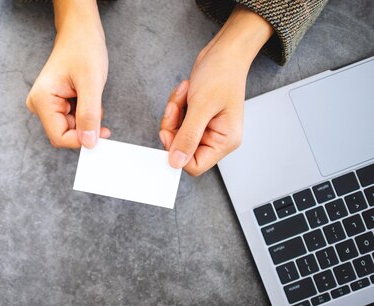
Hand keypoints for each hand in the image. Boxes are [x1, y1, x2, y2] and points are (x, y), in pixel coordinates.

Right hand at [26, 0, 110, 148]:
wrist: (80, 31)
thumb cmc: (83, 49)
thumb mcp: (91, 83)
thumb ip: (89, 115)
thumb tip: (89, 142)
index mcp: (42, 100)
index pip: (59, 137)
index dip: (81, 140)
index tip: (101, 133)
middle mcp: (39, 104)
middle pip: (65, 133)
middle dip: (85, 126)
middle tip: (99, 108)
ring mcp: (46, 104)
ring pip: (70, 127)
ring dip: (87, 118)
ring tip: (92, 96)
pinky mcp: (54, 103)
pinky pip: (72, 119)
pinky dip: (85, 113)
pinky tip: (88, 97)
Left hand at [159, 5, 272, 174]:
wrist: (225, 51)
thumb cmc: (222, 73)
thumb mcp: (202, 106)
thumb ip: (188, 137)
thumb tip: (176, 162)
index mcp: (225, 141)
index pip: (194, 165)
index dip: (177, 151)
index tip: (169, 132)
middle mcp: (217, 138)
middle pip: (181, 149)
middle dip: (173, 126)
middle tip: (176, 107)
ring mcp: (206, 128)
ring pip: (176, 134)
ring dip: (173, 113)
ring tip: (185, 93)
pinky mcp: (197, 118)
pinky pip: (176, 121)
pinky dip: (175, 106)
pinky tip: (185, 91)